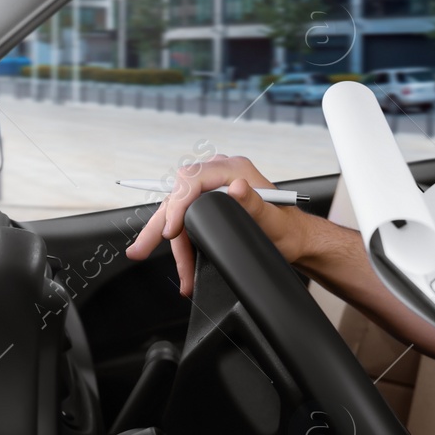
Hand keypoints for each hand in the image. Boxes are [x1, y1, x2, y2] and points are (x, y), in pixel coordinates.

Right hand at [123, 154, 313, 296]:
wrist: (295, 239)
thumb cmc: (287, 229)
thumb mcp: (274, 219)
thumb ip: (255, 204)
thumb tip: (238, 187)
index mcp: (234, 169)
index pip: (191, 178)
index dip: (177, 205)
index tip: (171, 231)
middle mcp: (220, 174)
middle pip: (177, 195)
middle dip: (159, 225)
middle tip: (140, 250)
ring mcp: (213, 188)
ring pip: (178, 211)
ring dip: (169, 242)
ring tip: (156, 263)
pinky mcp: (210, 203)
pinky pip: (187, 219)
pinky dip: (182, 243)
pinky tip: (183, 266)